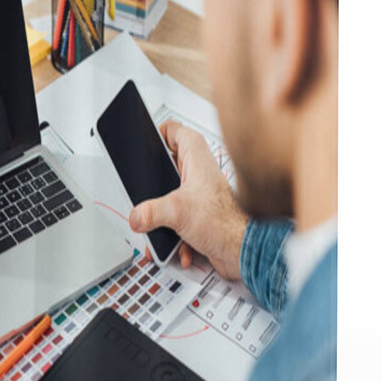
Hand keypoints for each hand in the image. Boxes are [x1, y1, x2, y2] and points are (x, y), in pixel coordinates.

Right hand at [129, 121, 248, 280]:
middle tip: (145, 195)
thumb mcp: (177, 212)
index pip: (170, 130)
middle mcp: (197, 170)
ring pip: (168, 197)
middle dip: (152, 188)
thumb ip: (150, 212)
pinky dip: (175, 235)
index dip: (154, 135)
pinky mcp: (199, 214)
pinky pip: (176, 219)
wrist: (245, 250)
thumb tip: (135, 216)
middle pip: (164, 167)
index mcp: (195, 155)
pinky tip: (181, 244)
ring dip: (162, 218)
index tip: (141, 147)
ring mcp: (198, 192)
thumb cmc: (227, 222)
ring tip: (162, 228)